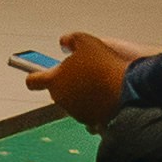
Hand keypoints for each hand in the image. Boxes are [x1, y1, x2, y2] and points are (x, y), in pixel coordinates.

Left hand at [28, 32, 157, 131]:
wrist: (128, 90)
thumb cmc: (104, 66)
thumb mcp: (85, 41)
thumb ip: (71, 40)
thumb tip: (64, 42)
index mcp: (54, 80)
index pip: (33, 80)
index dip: (35, 75)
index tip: (36, 73)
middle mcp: (61, 99)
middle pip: (57, 89)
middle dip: (67, 81)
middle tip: (84, 70)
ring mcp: (75, 112)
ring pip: (74, 100)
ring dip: (82, 92)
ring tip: (100, 80)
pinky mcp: (91, 121)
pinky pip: (89, 111)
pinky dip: (94, 104)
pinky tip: (106, 94)